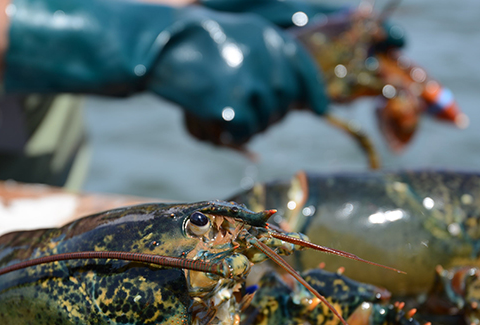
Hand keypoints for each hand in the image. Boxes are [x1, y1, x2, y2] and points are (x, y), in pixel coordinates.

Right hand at [147, 7, 328, 145]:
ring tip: (229, 112)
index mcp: (268, 37)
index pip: (302, 68)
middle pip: (286, 100)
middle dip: (275, 112)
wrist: (160, 51)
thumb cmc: (196, 45)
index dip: (313, 91)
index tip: (319, 109)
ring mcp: (250, 83)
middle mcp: (266, 58)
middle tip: (253, 113)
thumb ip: (271, 60)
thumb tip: (302, 99)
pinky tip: (221, 122)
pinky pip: (247, 131)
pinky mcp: (233, 106)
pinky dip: (236, 132)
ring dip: (252, 123)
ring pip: (267, 119)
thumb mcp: (239, 37)